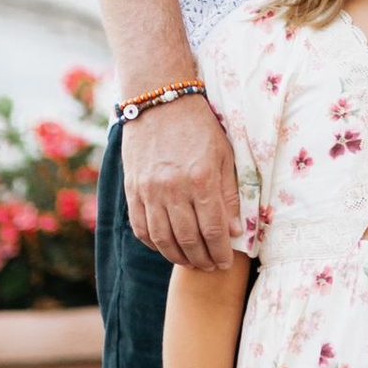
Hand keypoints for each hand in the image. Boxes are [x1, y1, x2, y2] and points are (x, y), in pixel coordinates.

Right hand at [123, 94, 240, 271]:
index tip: (225, 262)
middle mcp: (173, 187)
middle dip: (202, 260)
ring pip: (163, 239)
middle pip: (188, 240)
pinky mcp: (133, 189)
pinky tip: (167, 247)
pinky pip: (141, 227)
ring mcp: (149, 190)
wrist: (159, 100)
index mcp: (202, 178)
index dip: (220, 252)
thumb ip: (230, 194)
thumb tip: (234, 231)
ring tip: (191, 262)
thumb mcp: (225, 154)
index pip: (213, 229)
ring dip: (178, 257)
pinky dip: (154, 244)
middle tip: (211, 267)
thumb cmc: (199, 126)